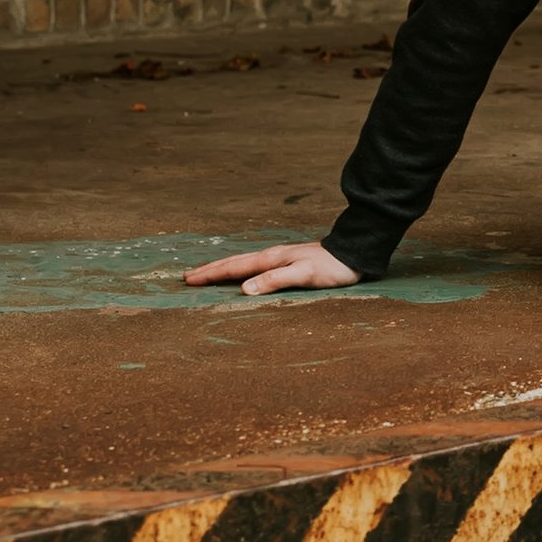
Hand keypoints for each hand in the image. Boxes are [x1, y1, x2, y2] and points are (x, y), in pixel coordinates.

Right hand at [184, 240, 361, 296]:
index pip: (234, 268)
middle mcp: (272, 256)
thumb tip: (244, 289)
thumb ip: (275, 280)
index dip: (211, 274)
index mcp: (271, 259)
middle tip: (188, 276)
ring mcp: (280, 257)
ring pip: (243, 262)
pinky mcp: (288, 261)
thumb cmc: (332, 267)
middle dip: (210, 269)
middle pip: (234, 263)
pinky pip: (255, 265)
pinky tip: (243, 272)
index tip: (189, 279)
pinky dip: (241, 269)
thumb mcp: (304, 275)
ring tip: (207, 273)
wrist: (354, 253)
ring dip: (223, 268)